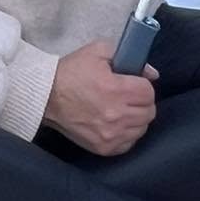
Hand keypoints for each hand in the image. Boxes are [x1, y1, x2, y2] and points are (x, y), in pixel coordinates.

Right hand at [44, 39, 157, 156]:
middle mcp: (116, 116)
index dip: (144, 86)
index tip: (135, 84)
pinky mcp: (105, 148)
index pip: (148, 93)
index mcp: (116, 90)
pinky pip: (129, 144)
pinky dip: (128, 134)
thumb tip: (152, 73)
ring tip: (124, 110)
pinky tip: (117, 124)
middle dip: (143, 102)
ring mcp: (111, 135)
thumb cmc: (72, 73)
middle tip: (131, 97)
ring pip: (141, 129)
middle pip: (149, 113)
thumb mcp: (97, 52)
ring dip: (137, 119)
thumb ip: (127, 57)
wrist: (47, 97)